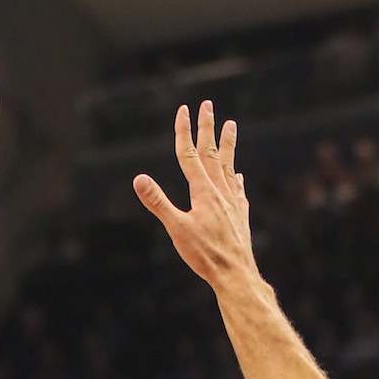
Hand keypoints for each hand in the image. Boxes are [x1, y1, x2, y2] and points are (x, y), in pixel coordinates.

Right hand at [133, 100, 261, 292]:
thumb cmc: (204, 254)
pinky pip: (237, 190)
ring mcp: (232, 202)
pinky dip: (236, 178)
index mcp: (203, 191)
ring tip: (230, 125)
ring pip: (228, 167)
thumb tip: (139, 179)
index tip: (184, 110)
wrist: (235, 273)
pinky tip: (238, 176)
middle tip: (208, 105)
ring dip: (227, 145)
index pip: (189, 155)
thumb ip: (158, 202)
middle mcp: (220, 191)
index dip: (185, 132)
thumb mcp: (176, 229)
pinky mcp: (240, 216)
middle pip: (212, 154)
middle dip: (207, 129)